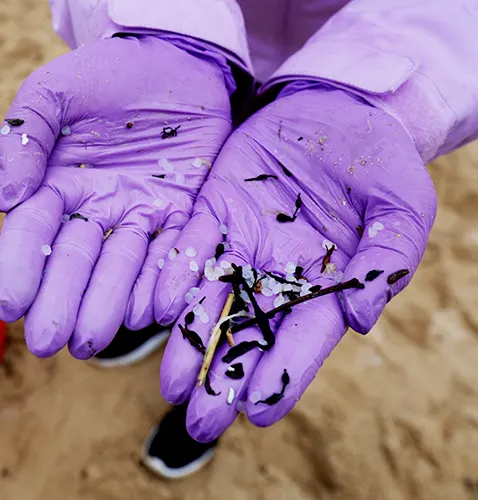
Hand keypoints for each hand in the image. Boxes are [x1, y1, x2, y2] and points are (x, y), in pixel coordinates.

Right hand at [0, 35, 233, 357]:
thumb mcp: (54, 92)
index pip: (32, 232)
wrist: (175, 59)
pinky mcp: (182, 213)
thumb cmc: (106, 73)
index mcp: (55, 183)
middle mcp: (94, 208)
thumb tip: (4, 199)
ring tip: (93, 340)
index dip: (19, 267)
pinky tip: (149, 310)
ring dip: (107, 304)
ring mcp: (139, 214)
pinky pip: (174, 252)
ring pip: (121, 266)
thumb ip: (24, 138)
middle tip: (48, 342)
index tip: (8, 306)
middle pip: (74, 261)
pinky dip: (164, 280)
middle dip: (60, 301)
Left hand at [154, 84, 436, 440]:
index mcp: (324, 281)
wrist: (340, 107)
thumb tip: (361, 321)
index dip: (281, 375)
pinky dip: (174, 277)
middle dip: (222, 378)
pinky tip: (158, 309)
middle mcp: (276, 272)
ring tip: (169, 386)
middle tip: (197, 421)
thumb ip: (387, 262)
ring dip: (190, 342)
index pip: (301, 338)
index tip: (258, 412)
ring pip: (210, 301)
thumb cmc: (380, 160)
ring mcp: (241, 242)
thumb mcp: (402, 206)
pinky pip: (189, 247)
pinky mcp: (213, 209)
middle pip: (247, 333)